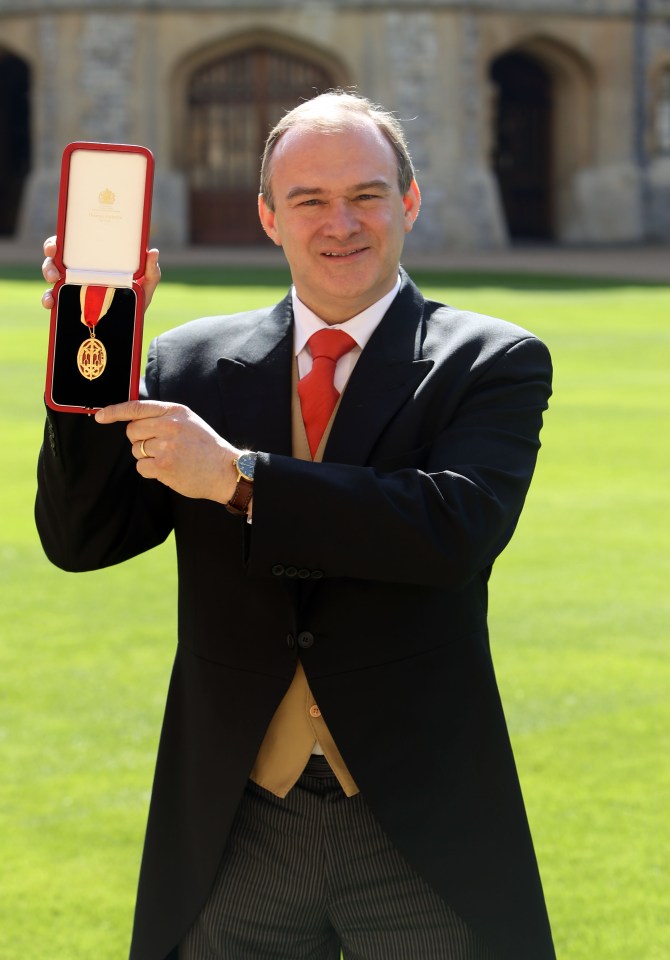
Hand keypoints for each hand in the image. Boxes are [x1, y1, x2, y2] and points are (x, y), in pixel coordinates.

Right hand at [40, 236, 160, 310]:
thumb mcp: (145, 285)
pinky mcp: (68, 304)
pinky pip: (52, 299)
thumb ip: (151, 271)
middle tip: (53, 269)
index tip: (56, 246)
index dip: (60, 242)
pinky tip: (51, 303)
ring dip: (47, 276)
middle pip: (57, 259)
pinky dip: (48, 299)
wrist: (131, 326)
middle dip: (49, 261)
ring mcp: (72, 287)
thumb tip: (153, 252)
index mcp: (95, 261)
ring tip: (52, 282)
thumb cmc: (137, 300)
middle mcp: (80, 271)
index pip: (73, 246)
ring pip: (51, 277)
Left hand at [95, 400, 240, 503]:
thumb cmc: (205, 446)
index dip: (114, 411)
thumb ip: (163, 416)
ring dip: (147, 456)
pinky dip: (150, 470)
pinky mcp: (163, 466)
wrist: (224, 470)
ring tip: (170, 458)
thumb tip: (132, 419)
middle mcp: (169, 425)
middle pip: (132, 431)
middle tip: (159, 446)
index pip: (136, 408)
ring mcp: (166, 446)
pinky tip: (168, 469)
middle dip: (140, 440)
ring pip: (136, 450)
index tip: (100, 416)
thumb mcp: (188, 421)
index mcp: (175, 411)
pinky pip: (141, 467)